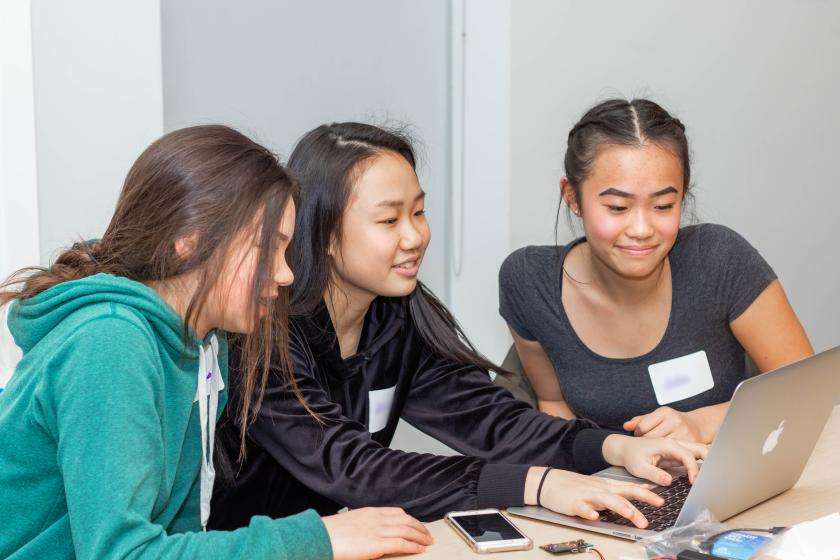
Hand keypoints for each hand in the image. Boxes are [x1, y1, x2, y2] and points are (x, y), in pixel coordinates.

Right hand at [322, 507, 432, 558]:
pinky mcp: (377, 545)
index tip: (417, 524)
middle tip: (428, 535)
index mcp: (371, 512)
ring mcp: (378, 531)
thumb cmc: (332, 533)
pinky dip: (413, 546)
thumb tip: (370, 532)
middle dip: (420, 528)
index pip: (398, 512)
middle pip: (406, 520)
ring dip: (421, 537)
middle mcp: (377, 519)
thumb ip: (364, 525)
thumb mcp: (351, 522)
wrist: (321, 536)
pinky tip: (420, 549)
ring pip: (407, 530)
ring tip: (428, 542)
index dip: (411, 519)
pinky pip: (401, 543)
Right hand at [535, 468, 665, 528]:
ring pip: (607, 500)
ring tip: (634, 516)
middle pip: (624, 493)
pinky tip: (594, 516)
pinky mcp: (573, 503)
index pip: (629, 488)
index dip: (646, 492)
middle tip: (658, 505)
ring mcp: (586, 495)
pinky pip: (582, 508)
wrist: (547, 482)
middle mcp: (599, 490)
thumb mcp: (597, 486)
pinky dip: (588, 512)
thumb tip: (639, 490)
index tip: (661, 498)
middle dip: (642, 499)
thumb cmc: (573, 486)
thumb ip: (617, 490)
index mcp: (605, 487)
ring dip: (622, 508)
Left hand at [602, 434, 707, 485]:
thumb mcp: (639, 467)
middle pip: (698, 448)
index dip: (693, 469)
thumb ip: (654, 474)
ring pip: (697, 451)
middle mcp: (674, 444)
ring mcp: (676, 449)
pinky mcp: (675, 455)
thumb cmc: (630, 456)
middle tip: (714, 476)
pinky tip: (704, 474)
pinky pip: (692, 458)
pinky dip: (700, 464)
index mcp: (667, 445)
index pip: (688, 456)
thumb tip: (669, 481)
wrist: (623, 448)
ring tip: (714, 474)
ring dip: (707, 461)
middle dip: (710, 460)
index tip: (694, 482)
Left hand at [624, 405, 723, 443]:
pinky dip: (667, 455)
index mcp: (664, 412)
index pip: (643, 427)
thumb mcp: (656, 417)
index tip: (640, 437)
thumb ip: (640, 421)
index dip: (638, 434)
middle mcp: (674, 420)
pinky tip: (664, 453)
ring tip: (654, 449)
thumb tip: (626, 426)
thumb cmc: (671, 422)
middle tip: (647, 446)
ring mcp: (684, 432)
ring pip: (662, 447)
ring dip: (656, 450)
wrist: (698, 425)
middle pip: (651, 438)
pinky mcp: (690, 443)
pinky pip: (673, 453)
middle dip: (647, 443)